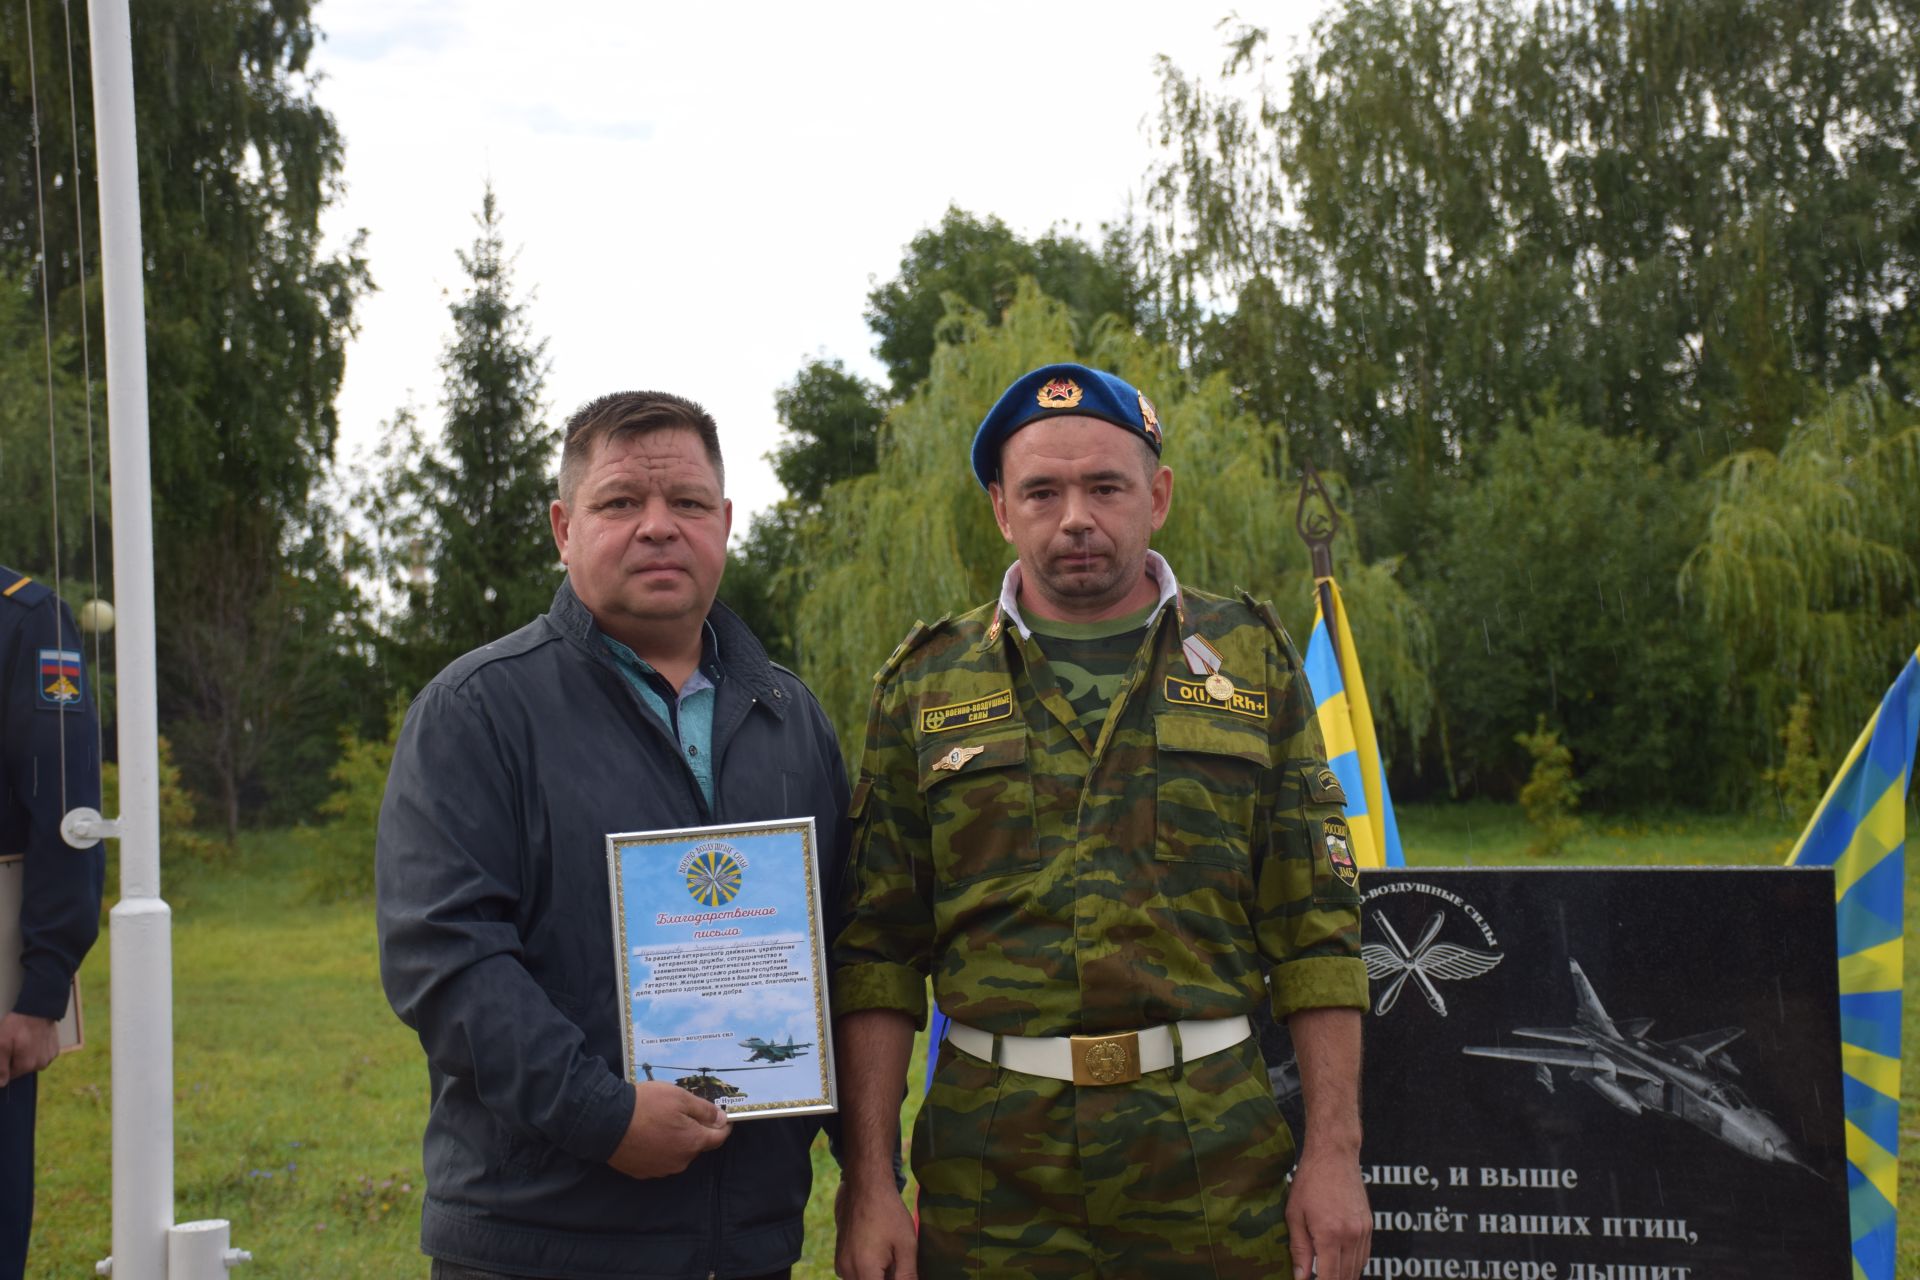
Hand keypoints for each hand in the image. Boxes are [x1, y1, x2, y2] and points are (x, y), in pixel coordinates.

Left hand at [0, 1012, 61, 1086]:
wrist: (39, 1009)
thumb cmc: (17, 1026)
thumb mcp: (1, 1044)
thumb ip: (0, 1066)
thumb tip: (2, 1084)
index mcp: (26, 1065)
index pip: (9, 1076)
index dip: (3, 1066)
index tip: (4, 1053)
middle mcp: (40, 1065)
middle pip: (21, 1070)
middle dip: (14, 1060)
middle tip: (13, 1045)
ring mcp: (49, 1058)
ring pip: (32, 1063)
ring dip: (26, 1056)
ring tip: (24, 1042)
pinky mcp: (55, 1050)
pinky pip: (42, 1056)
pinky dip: (36, 1051)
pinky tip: (33, 1041)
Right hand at [606, 1082, 731, 1178]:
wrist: (606, 1122)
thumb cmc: (646, 1106)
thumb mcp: (680, 1098)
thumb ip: (704, 1111)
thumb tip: (722, 1120)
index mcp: (692, 1143)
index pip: (718, 1138)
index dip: (723, 1126)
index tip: (723, 1117)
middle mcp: (680, 1161)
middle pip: (696, 1146)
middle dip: (695, 1131)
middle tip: (684, 1113)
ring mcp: (660, 1169)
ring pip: (677, 1154)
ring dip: (675, 1141)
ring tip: (662, 1122)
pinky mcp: (642, 1172)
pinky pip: (659, 1159)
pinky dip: (659, 1148)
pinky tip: (648, 1135)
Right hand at [834, 1178, 916, 1279]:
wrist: (865, 1187)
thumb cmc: (888, 1213)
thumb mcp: (906, 1245)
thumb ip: (907, 1275)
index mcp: (865, 1271)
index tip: (901, 1271)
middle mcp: (847, 1271)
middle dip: (885, 1278)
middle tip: (897, 1262)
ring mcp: (841, 1265)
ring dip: (876, 1276)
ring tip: (891, 1259)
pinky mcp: (839, 1258)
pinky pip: (853, 1275)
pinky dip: (867, 1273)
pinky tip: (880, 1257)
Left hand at [1286, 1145, 1370, 1279]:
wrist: (1334, 1154)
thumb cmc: (1309, 1181)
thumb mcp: (1295, 1214)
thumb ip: (1299, 1249)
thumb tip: (1301, 1278)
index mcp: (1330, 1235)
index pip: (1330, 1278)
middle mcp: (1351, 1236)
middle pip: (1346, 1277)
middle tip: (1316, 1278)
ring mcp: (1363, 1231)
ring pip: (1357, 1269)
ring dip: (1343, 1276)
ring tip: (1326, 1272)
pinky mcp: (1369, 1225)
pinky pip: (1364, 1255)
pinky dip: (1353, 1265)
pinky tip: (1340, 1263)